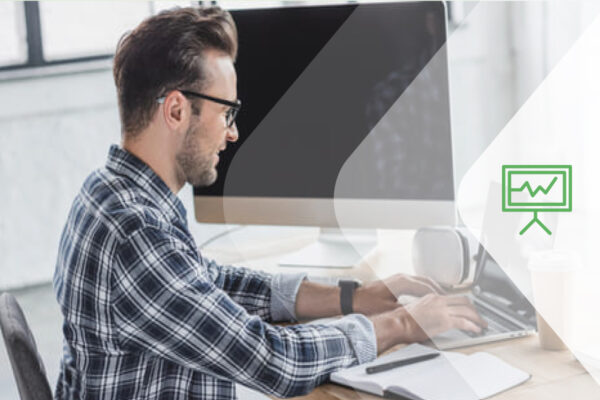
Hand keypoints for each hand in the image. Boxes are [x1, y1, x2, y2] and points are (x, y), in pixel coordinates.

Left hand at [354, 273, 443, 315]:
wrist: (353, 299)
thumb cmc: (368, 304)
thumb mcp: (390, 310)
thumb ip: (406, 311)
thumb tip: (420, 314)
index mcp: (402, 282)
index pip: (426, 286)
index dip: (438, 294)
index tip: (447, 300)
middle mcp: (401, 278)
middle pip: (425, 281)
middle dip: (438, 289)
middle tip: (448, 298)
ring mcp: (398, 279)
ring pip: (420, 281)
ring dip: (430, 288)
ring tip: (441, 297)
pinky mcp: (394, 283)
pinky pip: (414, 283)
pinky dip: (422, 289)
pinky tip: (425, 297)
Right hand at [370, 294, 487, 351]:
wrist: (397, 323)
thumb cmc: (402, 320)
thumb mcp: (417, 309)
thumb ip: (428, 310)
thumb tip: (432, 317)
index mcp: (432, 297)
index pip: (454, 297)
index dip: (465, 304)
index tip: (470, 310)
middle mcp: (439, 301)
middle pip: (465, 302)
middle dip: (475, 310)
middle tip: (480, 317)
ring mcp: (443, 310)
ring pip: (468, 311)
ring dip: (477, 319)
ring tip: (481, 325)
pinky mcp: (445, 321)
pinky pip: (465, 322)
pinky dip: (473, 326)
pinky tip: (475, 330)